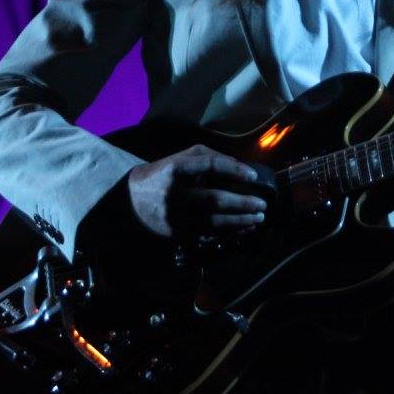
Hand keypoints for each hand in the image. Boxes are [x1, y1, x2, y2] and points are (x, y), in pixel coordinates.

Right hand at [127, 144, 266, 241]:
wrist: (131, 200)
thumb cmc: (163, 175)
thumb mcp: (180, 159)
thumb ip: (207, 157)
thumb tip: (239, 165)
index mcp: (177, 169)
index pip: (210, 165)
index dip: (234, 169)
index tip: (252, 176)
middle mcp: (175, 193)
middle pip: (215, 199)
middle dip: (242, 203)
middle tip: (262, 204)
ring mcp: (175, 216)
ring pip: (213, 221)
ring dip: (240, 222)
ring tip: (258, 219)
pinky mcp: (176, 233)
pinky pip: (207, 235)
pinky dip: (228, 233)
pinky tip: (243, 230)